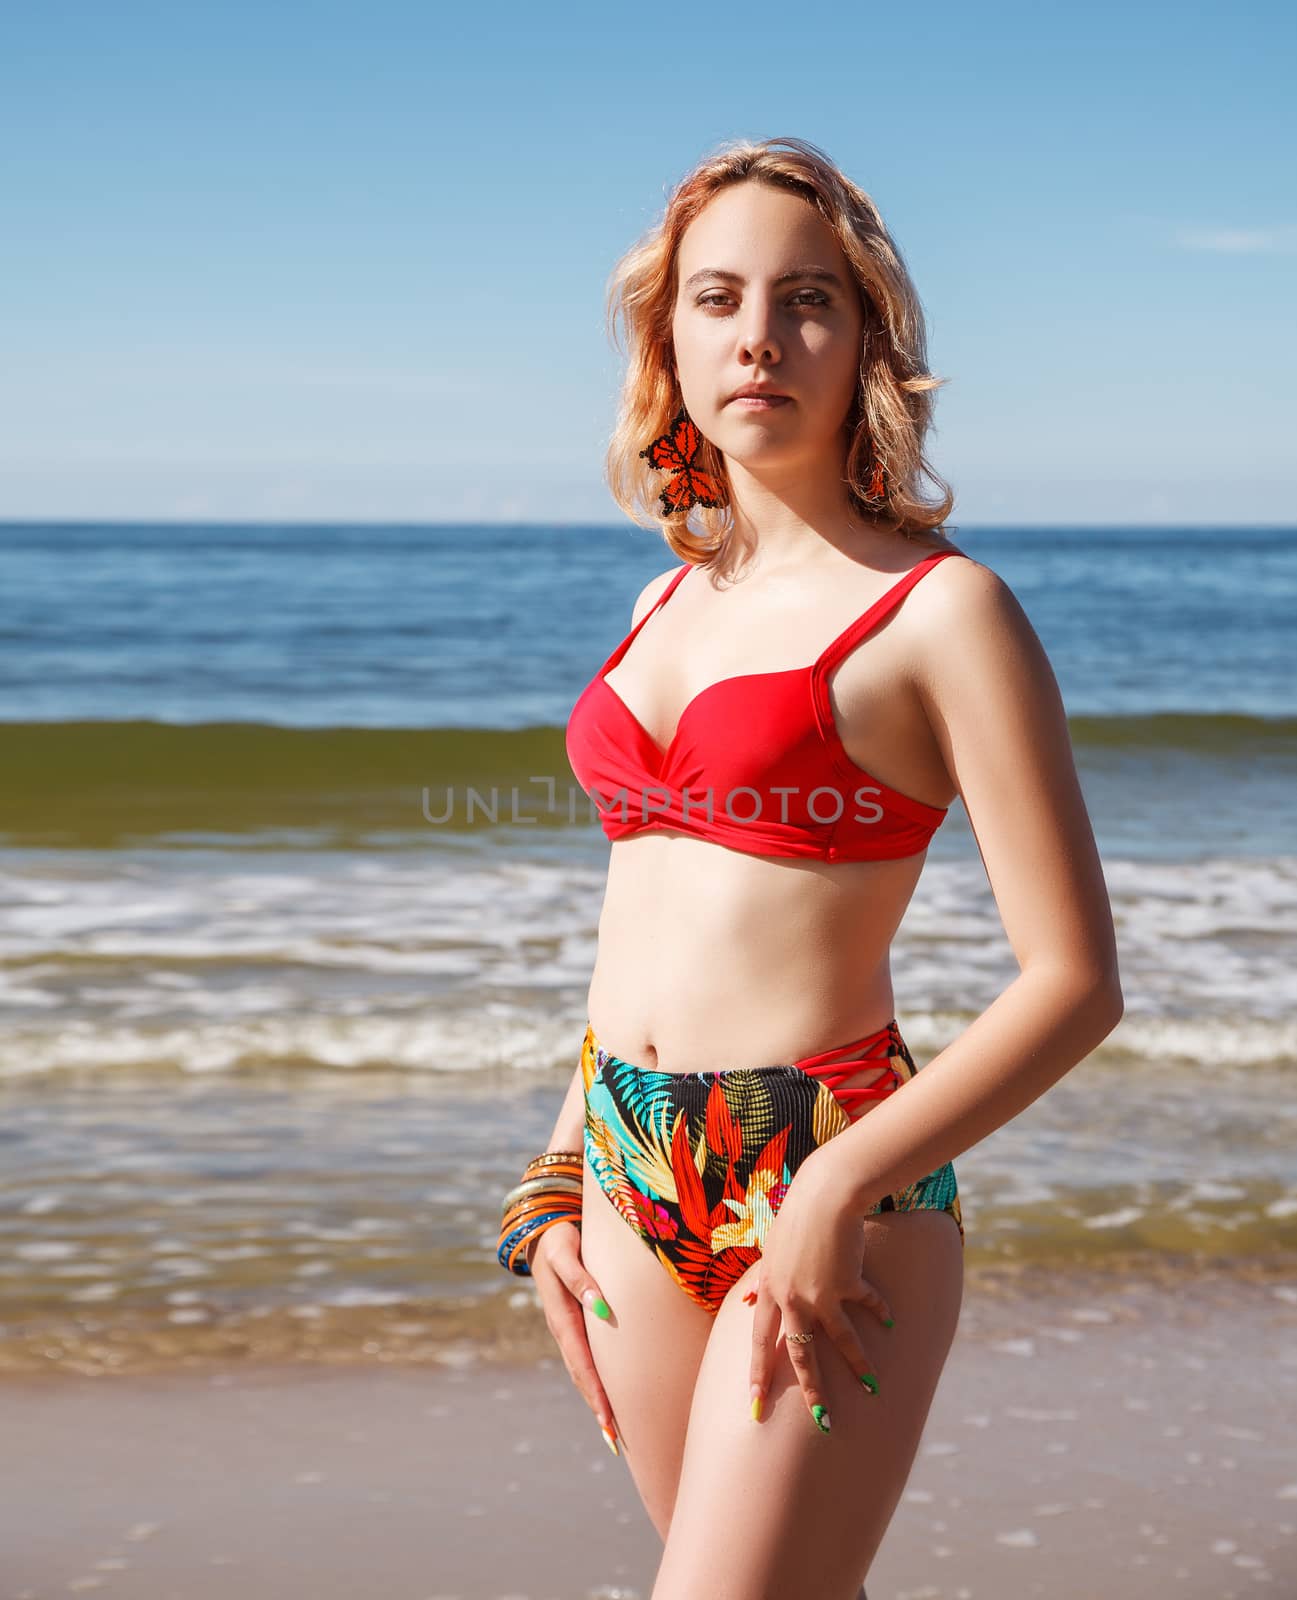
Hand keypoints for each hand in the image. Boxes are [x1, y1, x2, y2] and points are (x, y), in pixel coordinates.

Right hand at [529, 1222, 620, 1453]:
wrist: (543, 1230)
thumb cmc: (558, 1238)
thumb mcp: (565, 1252)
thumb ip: (580, 1278)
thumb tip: (602, 1308)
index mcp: (561, 1317)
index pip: (581, 1363)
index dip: (595, 1392)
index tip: (609, 1419)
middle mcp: (563, 1329)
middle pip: (581, 1376)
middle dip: (597, 1408)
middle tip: (614, 1441)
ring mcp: (568, 1328)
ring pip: (583, 1370)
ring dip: (596, 1399)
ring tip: (613, 1429)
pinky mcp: (575, 1322)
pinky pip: (586, 1356)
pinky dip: (595, 1378)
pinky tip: (608, 1390)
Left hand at [746, 1151, 893, 1433]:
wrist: (824, 1195)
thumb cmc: (795, 1220)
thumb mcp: (770, 1251)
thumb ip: (761, 1280)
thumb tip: (744, 1299)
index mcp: (770, 1291)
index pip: (760, 1342)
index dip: (757, 1375)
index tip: (754, 1406)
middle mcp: (792, 1297)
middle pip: (800, 1352)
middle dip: (811, 1389)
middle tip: (820, 1420)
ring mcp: (821, 1291)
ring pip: (840, 1340)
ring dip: (858, 1365)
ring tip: (872, 1386)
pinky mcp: (848, 1281)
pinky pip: (866, 1305)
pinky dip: (878, 1312)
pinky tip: (888, 1322)